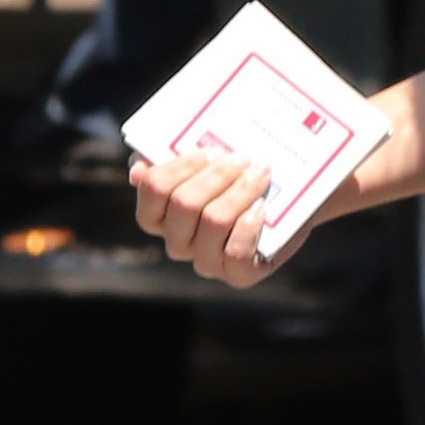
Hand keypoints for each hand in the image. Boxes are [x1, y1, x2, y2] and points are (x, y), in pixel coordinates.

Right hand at [131, 151, 300, 289]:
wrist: (286, 201)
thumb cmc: (238, 178)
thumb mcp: (204, 161)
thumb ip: (166, 156)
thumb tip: (138, 171)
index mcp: (160, 215)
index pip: (153, 188)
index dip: (183, 165)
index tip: (213, 150)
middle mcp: (178, 243)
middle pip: (185, 203)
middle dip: (218, 175)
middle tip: (244, 158)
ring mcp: (206, 262)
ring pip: (214, 222)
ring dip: (240, 192)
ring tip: (260, 174)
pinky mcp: (238, 274)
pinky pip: (236, 252)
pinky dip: (250, 225)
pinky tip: (261, 206)